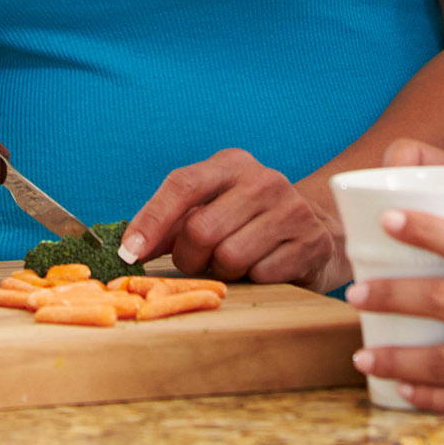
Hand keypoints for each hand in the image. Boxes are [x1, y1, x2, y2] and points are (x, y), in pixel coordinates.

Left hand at [120, 148, 346, 288]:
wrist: (314, 228)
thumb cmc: (247, 221)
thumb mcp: (211, 207)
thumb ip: (171, 223)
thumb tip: (131, 248)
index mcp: (232, 164)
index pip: (184, 184)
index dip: (151, 220)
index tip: (129, 253)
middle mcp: (264, 180)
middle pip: (200, 230)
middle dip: (190, 257)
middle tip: (201, 259)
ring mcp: (291, 209)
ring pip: (229, 257)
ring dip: (224, 271)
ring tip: (236, 261)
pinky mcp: (310, 241)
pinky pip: (261, 274)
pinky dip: (254, 280)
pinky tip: (263, 266)